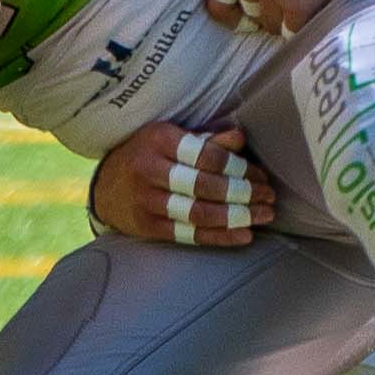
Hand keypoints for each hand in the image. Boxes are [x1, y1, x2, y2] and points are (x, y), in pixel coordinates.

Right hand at [90, 123, 275, 247]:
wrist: (105, 186)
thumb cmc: (147, 155)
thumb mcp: (170, 137)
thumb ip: (206, 140)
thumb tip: (240, 138)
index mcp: (158, 140)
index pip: (205, 156)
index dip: (237, 167)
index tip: (261, 175)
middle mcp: (149, 170)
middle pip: (204, 186)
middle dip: (242, 193)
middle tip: (268, 197)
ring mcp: (146, 201)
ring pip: (198, 212)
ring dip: (236, 216)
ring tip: (263, 216)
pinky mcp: (147, 226)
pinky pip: (189, 234)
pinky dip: (219, 236)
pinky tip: (244, 235)